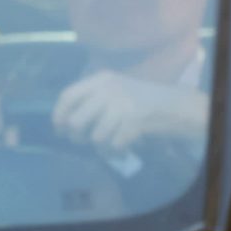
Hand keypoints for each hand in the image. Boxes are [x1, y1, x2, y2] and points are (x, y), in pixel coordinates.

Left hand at [53, 70, 208, 153]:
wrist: (172, 105)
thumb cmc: (139, 98)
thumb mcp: (114, 87)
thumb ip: (91, 98)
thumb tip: (63, 121)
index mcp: (101, 79)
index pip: (68, 96)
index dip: (59, 114)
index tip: (59, 128)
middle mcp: (109, 90)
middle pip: (76, 121)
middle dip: (76, 136)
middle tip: (80, 139)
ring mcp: (122, 106)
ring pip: (95, 137)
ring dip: (98, 146)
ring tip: (106, 143)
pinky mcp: (134, 122)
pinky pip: (112, 146)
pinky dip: (114, 151)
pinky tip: (120, 147)